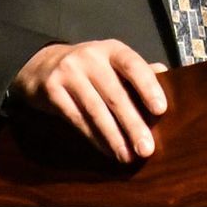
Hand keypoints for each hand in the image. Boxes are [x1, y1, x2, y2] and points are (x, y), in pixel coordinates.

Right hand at [10, 40, 168, 162]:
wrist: (41, 66)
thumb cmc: (89, 69)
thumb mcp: (112, 62)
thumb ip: (137, 70)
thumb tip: (165, 73)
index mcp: (111, 49)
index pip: (133, 65)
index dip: (148, 86)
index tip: (161, 110)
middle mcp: (90, 57)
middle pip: (115, 94)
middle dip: (132, 124)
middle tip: (147, 149)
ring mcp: (69, 73)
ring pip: (95, 110)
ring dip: (114, 137)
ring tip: (128, 156)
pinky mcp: (52, 90)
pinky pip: (77, 119)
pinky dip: (94, 138)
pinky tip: (107, 151)